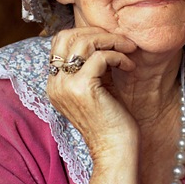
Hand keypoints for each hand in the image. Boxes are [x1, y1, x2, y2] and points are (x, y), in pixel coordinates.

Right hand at [46, 26, 138, 161]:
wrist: (115, 151)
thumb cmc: (111, 120)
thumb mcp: (97, 86)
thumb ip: (92, 63)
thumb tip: (102, 36)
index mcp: (55, 83)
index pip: (60, 41)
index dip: (86, 34)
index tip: (110, 41)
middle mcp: (55, 83)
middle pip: (67, 36)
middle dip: (98, 33)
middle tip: (121, 41)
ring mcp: (65, 85)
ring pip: (83, 42)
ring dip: (111, 41)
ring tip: (128, 49)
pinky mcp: (82, 87)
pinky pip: (100, 56)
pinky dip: (118, 56)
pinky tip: (129, 66)